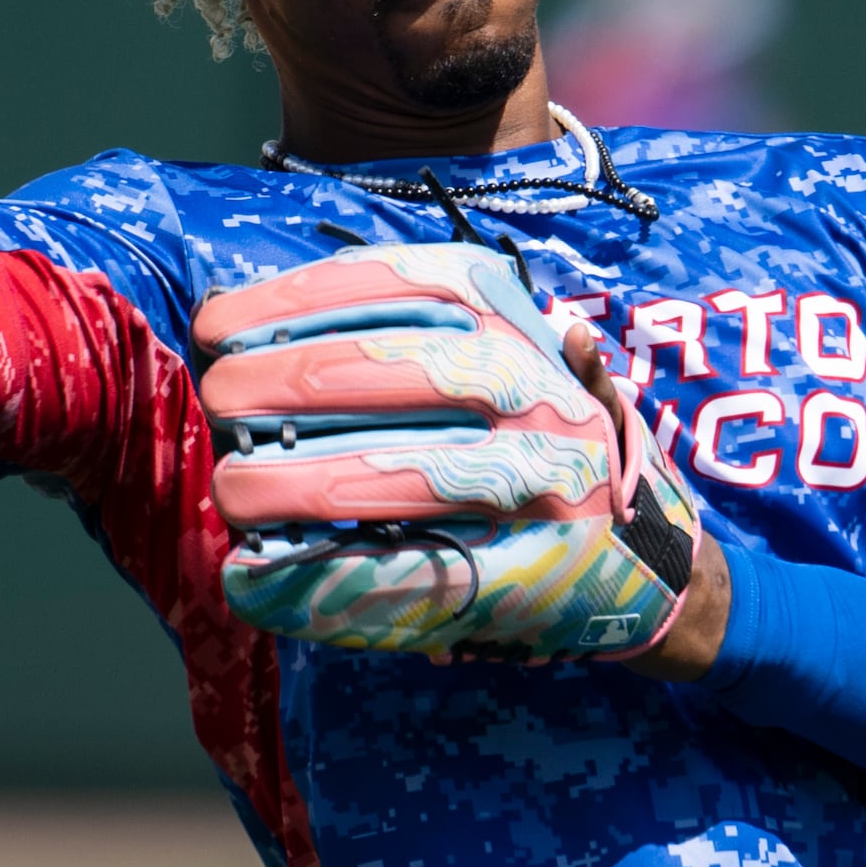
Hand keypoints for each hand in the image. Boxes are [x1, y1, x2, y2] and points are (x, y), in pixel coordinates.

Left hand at [193, 242, 712, 665]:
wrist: (650, 566)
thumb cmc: (534, 441)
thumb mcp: (493, 354)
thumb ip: (393, 328)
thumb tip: (230, 305)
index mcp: (518, 321)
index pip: (396, 283)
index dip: (291, 299)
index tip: (214, 324)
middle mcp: (538, 392)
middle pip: (386, 371)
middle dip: (281, 382)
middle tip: (214, 404)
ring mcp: (541, 488)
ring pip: (395, 475)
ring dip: (292, 485)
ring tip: (228, 491)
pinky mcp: (528, 580)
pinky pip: (404, 577)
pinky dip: (316, 582)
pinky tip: (251, 580)